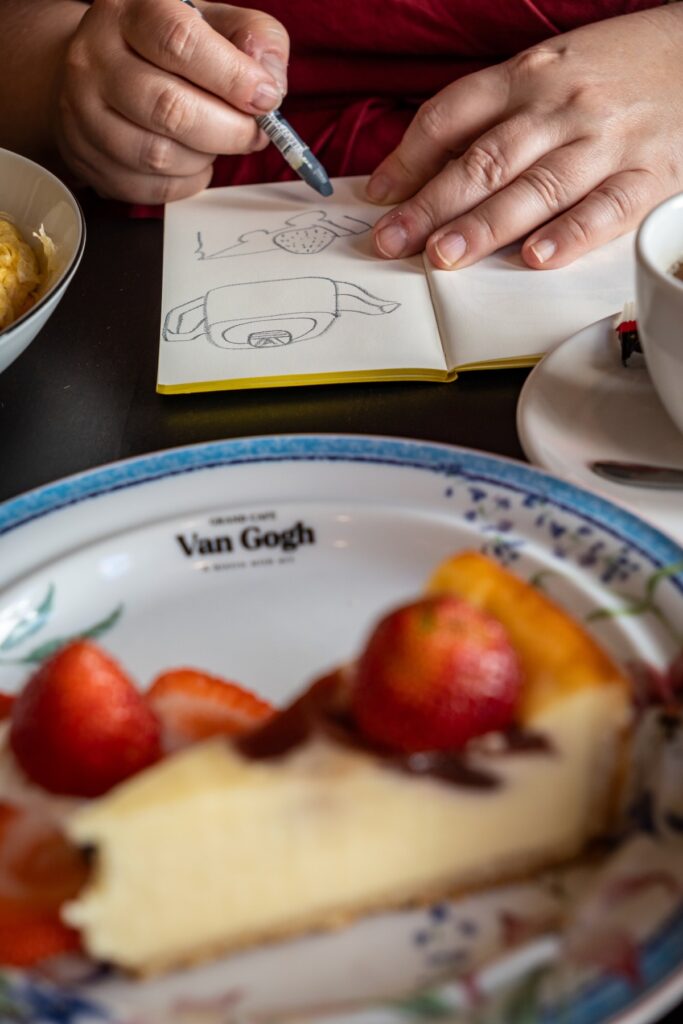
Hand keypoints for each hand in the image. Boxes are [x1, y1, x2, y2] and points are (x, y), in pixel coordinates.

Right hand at [56, 0, 288, 202]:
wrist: (95, 71)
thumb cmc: (164, 49)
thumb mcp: (214, 23)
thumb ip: (254, 39)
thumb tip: (271, 83)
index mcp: (131, 12)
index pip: (180, 42)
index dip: (232, 76)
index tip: (266, 98)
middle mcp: (96, 58)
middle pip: (169, 108)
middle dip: (228, 130)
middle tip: (253, 134)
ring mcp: (84, 113)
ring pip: (158, 155)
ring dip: (204, 158)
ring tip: (216, 142)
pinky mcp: (88, 159)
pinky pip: (150, 188)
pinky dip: (187, 182)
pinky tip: (193, 161)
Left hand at [367, 7, 682, 269]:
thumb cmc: (616, 70)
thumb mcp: (549, 71)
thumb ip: (494, 116)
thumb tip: (428, 167)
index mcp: (529, 76)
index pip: (453, 116)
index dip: (409, 158)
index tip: (380, 196)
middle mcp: (561, 107)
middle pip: (485, 159)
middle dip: (431, 205)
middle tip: (394, 241)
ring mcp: (605, 142)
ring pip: (536, 187)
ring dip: (486, 226)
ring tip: (444, 257)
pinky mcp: (647, 175)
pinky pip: (605, 209)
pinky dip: (570, 234)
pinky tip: (537, 258)